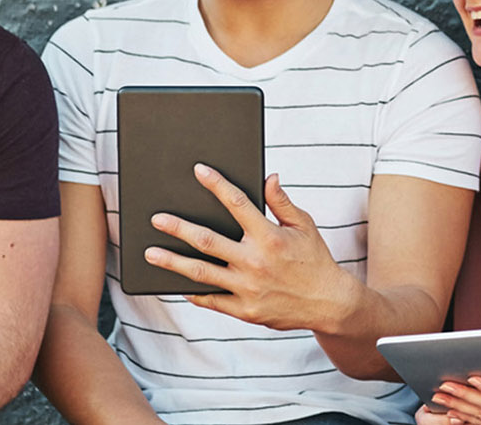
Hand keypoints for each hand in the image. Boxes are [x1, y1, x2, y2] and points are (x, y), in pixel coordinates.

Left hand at [145, 165, 364, 333]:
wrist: (328, 303)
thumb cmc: (315, 260)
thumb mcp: (304, 226)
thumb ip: (282, 203)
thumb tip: (269, 177)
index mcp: (270, 237)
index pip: (238, 203)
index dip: (217, 184)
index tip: (199, 171)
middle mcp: (255, 261)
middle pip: (207, 240)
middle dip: (179, 228)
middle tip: (157, 219)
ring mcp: (247, 288)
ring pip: (201, 272)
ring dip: (173, 262)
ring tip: (151, 254)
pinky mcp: (244, 310)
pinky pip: (211, 300)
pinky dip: (194, 292)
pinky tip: (177, 283)